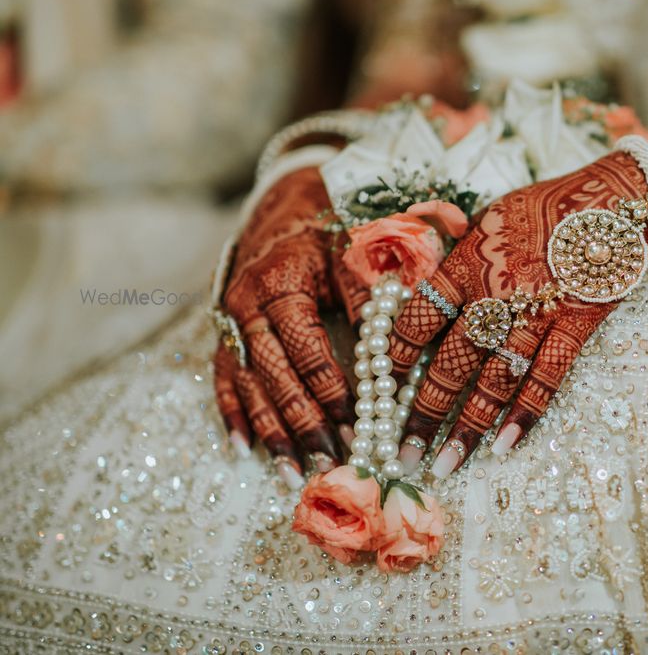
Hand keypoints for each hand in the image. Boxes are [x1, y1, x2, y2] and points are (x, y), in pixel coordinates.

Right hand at [213, 167, 368, 485]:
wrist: (286, 203)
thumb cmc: (331, 228)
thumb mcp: (356, 249)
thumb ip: (371, 297)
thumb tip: (393, 352)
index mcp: (280, 283)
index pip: (308, 350)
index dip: (333, 393)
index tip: (360, 427)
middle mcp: (246, 305)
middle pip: (276, 378)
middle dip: (304, 426)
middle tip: (331, 464)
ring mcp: (230, 321)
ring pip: (250, 387)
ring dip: (272, 434)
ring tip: (294, 473)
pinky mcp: (225, 331)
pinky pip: (225, 379)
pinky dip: (234, 415)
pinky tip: (244, 449)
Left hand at [385, 141, 647, 477]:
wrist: (613, 200)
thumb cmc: (543, 206)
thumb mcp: (486, 217)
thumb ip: (456, 257)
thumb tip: (424, 290)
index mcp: (466, 262)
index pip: (419, 317)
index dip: (395, 355)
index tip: (381, 388)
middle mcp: (494, 293)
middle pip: (450, 362)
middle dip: (423, 412)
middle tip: (403, 453)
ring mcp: (536, 313)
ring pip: (494, 381)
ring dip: (467, 427)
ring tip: (445, 465)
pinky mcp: (574, 326)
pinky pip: (547, 378)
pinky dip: (526, 413)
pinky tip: (505, 446)